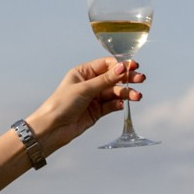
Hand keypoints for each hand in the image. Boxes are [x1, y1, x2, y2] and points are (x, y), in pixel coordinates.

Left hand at [28, 60, 144, 150]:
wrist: (52, 128)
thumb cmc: (62, 104)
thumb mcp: (85, 88)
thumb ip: (105, 80)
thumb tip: (122, 68)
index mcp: (83, 72)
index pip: (106, 65)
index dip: (120, 65)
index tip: (133, 66)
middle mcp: (90, 83)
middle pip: (113, 78)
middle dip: (127, 79)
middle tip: (141, 79)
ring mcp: (94, 98)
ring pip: (114, 93)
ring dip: (126, 93)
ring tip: (137, 96)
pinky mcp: (96, 112)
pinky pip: (111, 105)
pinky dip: (117, 104)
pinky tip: (122, 105)